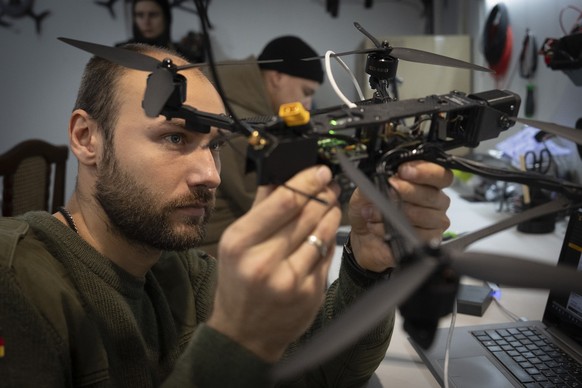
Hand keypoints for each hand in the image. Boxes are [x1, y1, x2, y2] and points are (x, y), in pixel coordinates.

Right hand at [208, 165, 340, 361]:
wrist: (244, 334)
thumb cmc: (238, 283)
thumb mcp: (235, 243)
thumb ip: (259, 208)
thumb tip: (279, 174)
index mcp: (240, 243)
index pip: (284, 201)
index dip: (308, 181)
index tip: (320, 170)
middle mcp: (264, 262)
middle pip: (307, 214)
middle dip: (324, 193)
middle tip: (330, 183)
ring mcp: (290, 280)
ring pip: (323, 232)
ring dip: (331, 211)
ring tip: (331, 202)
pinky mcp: (310, 293)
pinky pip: (327, 254)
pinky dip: (329, 237)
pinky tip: (326, 229)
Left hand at [348, 161, 452, 271]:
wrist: (362, 235)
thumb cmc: (370, 209)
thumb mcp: (366, 190)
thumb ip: (375, 180)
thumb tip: (382, 176)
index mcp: (426, 183)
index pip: (440, 174)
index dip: (424, 171)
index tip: (403, 171)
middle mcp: (435, 201)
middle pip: (432, 194)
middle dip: (406, 191)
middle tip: (388, 191)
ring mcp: (434, 222)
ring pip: (424, 215)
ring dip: (395, 212)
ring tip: (373, 212)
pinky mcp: (429, 240)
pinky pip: (419, 235)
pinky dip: (394, 229)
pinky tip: (380, 226)